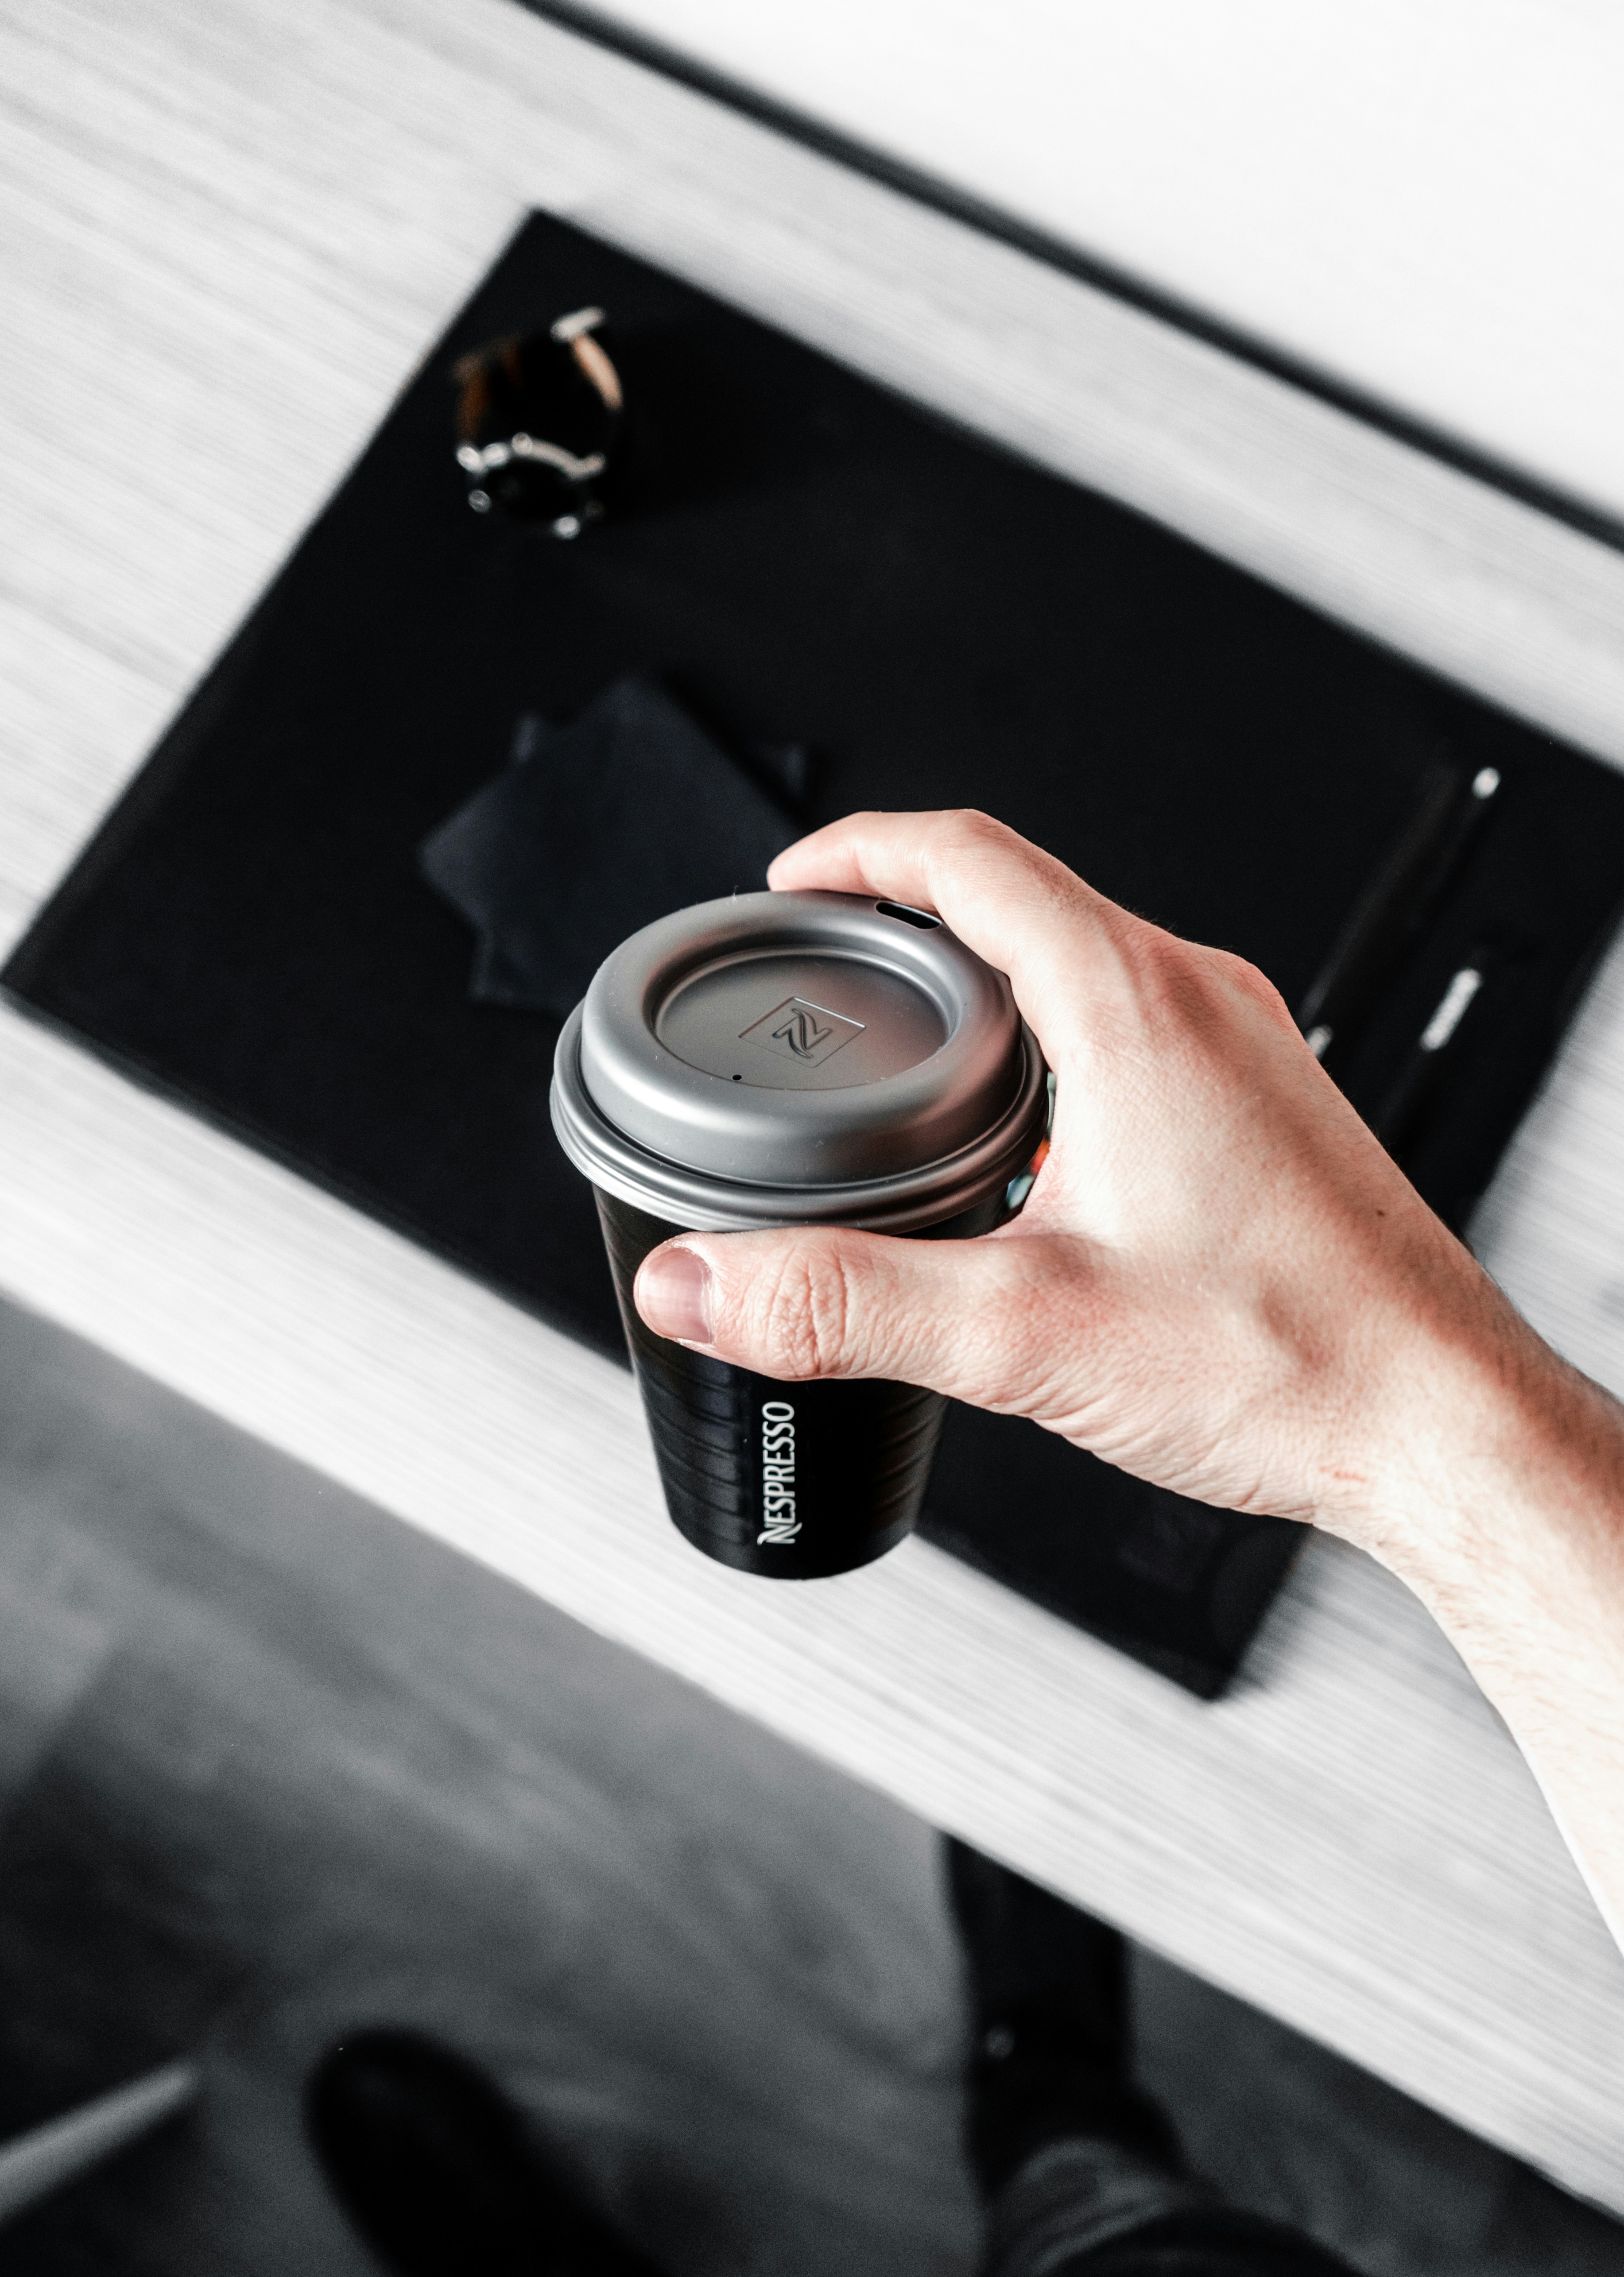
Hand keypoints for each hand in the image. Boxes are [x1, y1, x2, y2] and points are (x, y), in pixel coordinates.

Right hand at [635, 811, 1623, 1935]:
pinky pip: (1138, 1029)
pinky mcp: (1268, 1111)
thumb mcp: (1025, 1334)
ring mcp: (1247, 1053)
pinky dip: (1052, 1049)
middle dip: (906, 920)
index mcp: (1139, 1008)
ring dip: (984, 990)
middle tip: (825, 970)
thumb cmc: (1295, 1363)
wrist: (1442, 1424)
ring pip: (1085, 966)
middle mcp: (1205, 1003)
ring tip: (906, 1056)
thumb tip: (701, 1283)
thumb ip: (841, 1303)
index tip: (792, 879)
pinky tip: (1024, 1149)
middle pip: (1024, 900)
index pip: (970, 858)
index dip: (859, 852)